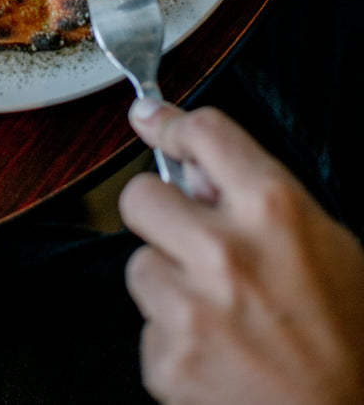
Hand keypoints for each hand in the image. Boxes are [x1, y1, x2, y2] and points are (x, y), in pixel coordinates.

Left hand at [120, 101, 363, 404]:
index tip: (152, 121)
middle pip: (140, 194)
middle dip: (159, 212)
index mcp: (273, 209)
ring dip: (169, 282)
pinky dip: (173, 337)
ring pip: (139, 264)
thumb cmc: (347, 339)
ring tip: (220, 311)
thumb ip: (259, 195)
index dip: (173, 124)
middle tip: (187, 236)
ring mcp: (191, 308)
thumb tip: (196, 167)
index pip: (203, 131)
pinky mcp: (169, 360)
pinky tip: (218, 351)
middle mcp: (225, 251)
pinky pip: (148, 326)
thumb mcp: (329, 244)